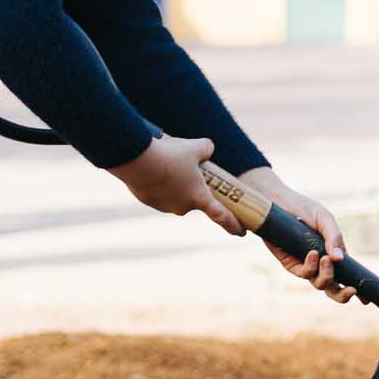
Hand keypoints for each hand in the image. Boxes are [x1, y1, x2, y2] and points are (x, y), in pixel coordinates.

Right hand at [110, 135, 242, 234]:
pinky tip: (154, 167)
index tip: (242, 232)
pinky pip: (159, 191)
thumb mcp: (196, 146)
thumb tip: (207, 150)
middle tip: (187, 166)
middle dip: (193, 185)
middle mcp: (183, 206)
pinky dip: (159, 181)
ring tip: (168, 162)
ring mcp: (164, 206)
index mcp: (199, 198)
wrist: (136, 159)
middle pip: (195, 198)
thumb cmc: (171, 155)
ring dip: (175, 183)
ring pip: (175, 194)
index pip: (221, 216)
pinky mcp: (148, 200)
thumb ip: (206, 149)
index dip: (233, 225)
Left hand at [236, 168, 357, 302]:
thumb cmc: (303, 209)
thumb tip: (340, 259)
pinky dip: (310, 266)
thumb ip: (334, 238)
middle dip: (342, 294)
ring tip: (326, 260)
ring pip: (319, 284)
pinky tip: (313, 254)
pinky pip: (303, 273)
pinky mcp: (290, 263)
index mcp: (334, 254)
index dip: (356, 288)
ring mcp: (306, 264)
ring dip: (327, 276)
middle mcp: (321, 263)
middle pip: (333, 288)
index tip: (367, 298)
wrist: (277, 203)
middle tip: (351, 290)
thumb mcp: (324, 219)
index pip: (348, 275)